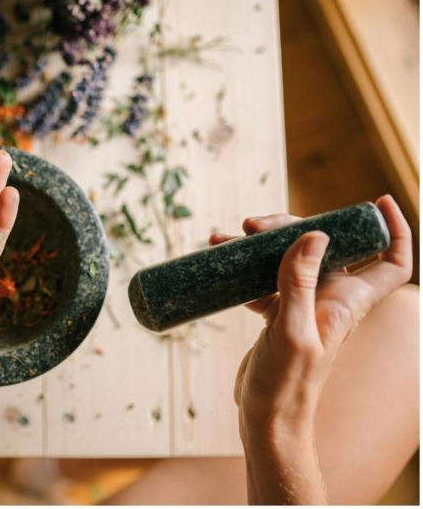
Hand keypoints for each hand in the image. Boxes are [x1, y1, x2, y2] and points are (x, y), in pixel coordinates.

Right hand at [211, 195, 412, 502]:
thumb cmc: (285, 385)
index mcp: (347, 302)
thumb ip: (300, 284)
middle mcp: (331, 300)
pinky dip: (247, 269)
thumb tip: (314, 236)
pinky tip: (225, 269)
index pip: (392, 262)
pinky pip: (267, 279)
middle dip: (293, 226)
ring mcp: (304, 306)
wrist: (266, 418)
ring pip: (291, 259)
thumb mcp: (291, 332)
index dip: (394, 230)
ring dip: (261, 245)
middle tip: (254, 225)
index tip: (376, 202)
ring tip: (225, 239)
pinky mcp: (279, 315)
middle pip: (325, 246)